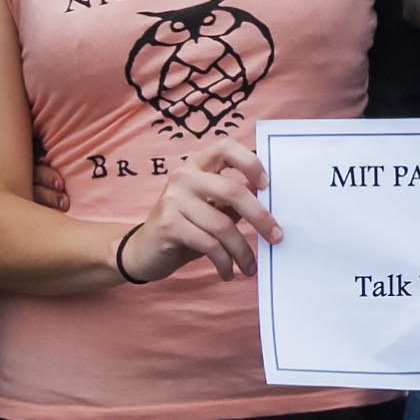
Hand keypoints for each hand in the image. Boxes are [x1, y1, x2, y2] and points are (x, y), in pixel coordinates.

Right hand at [124, 133, 277, 281]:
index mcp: (197, 166)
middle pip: (233, 191)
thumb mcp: (212, 210)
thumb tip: (272, 204)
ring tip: (249, 267)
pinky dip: (224, 262)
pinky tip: (228, 272)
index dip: (250, 163)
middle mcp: (183, 176)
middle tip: (276, 238)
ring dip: (242, 251)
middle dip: (260, 217)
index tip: (267, 186)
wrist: (143, 252)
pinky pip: (209, 244)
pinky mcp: (168, 224)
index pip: (226, 147)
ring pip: (223, 225)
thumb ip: (235, 202)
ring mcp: (173, 199)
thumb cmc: (186, 229)